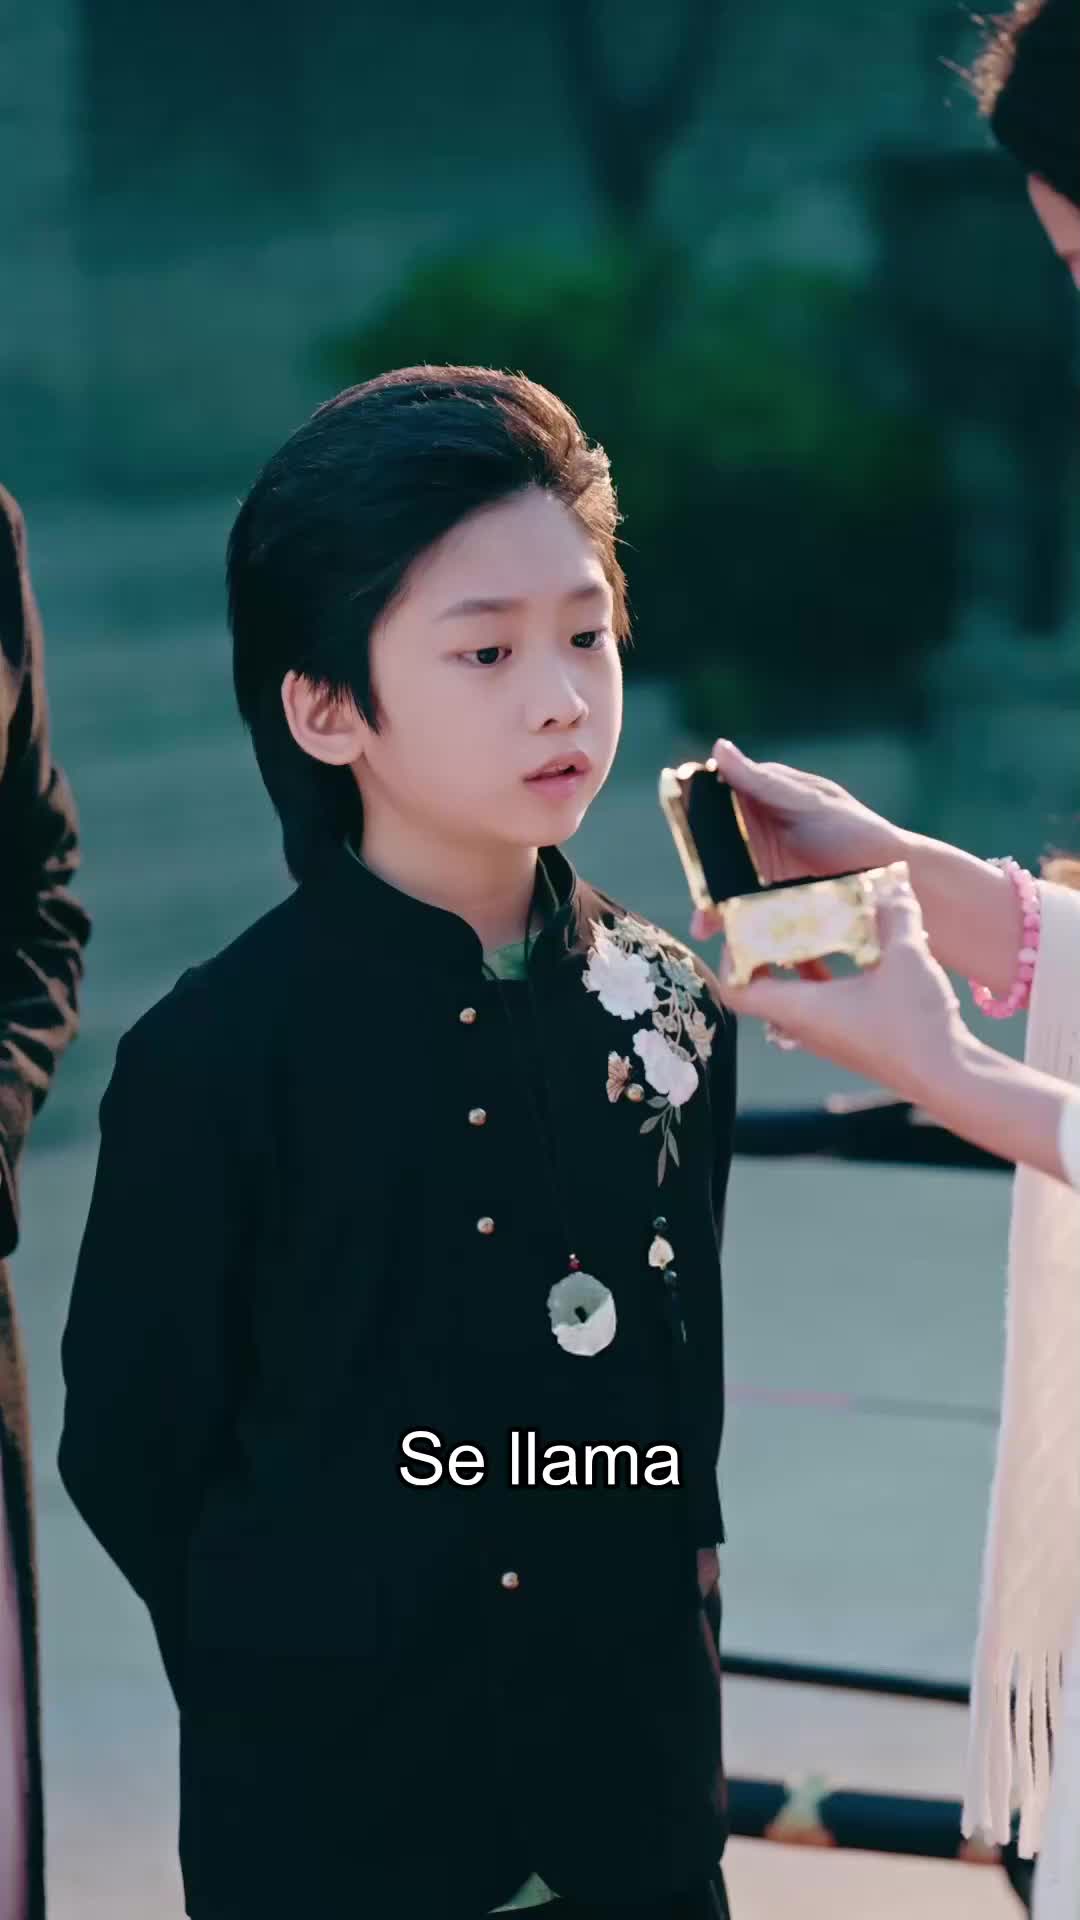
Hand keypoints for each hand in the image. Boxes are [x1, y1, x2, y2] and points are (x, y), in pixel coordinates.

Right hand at [689, 740, 904, 939]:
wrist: (893, 876)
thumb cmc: (854, 828)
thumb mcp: (809, 802)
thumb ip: (764, 782)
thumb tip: (719, 748)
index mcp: (759, 801)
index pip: (712, 806)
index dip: (691, 821)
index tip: (681, 838)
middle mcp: (754, 836)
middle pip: (712, 856)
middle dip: (700, 879)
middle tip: (697, 903)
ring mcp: (761, 872)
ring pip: (724, 889)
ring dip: (713, 910)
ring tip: (709, 928)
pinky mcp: (774, 903)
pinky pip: (747, 915)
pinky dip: (738, 929)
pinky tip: (734, 944)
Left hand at [710, 871, 966, 1102]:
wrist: (947, 1078)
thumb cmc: (916, 1022)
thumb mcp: (907, 956)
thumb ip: (896, 915)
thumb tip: (894, 883)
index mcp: (800, 1008)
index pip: (736, 989)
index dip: (731, 959)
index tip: (746, 930)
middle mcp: (804, 1028)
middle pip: (763, 990)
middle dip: (767, 954)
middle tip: (782, 922)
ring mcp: (827, 1039)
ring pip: (794, 1000)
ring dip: (800, 967)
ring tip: (819, 934)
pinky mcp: (850, 1043)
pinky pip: (821, 1009)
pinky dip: (827, 983)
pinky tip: (859, 959)